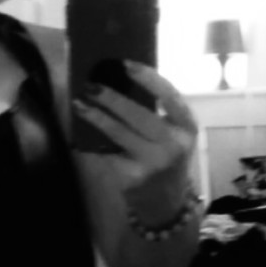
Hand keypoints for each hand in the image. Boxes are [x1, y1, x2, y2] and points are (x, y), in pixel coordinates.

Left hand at [73, 61, 197, 222]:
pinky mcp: (132, 177)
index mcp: (187, 127)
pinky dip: (92, 142)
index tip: (125, 64)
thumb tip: (120, 78)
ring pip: (118, 133)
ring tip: (78, 104)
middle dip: (111, 98)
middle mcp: (173, 145)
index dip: (148, 78)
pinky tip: (80, 134)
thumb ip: (158, 111)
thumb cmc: (166, 158)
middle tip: (91, 85)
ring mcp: (152, 163)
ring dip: (95, 116)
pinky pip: (108, 152)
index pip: (170, 96)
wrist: (166, 202)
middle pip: (138, 115)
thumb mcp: (173, 134)